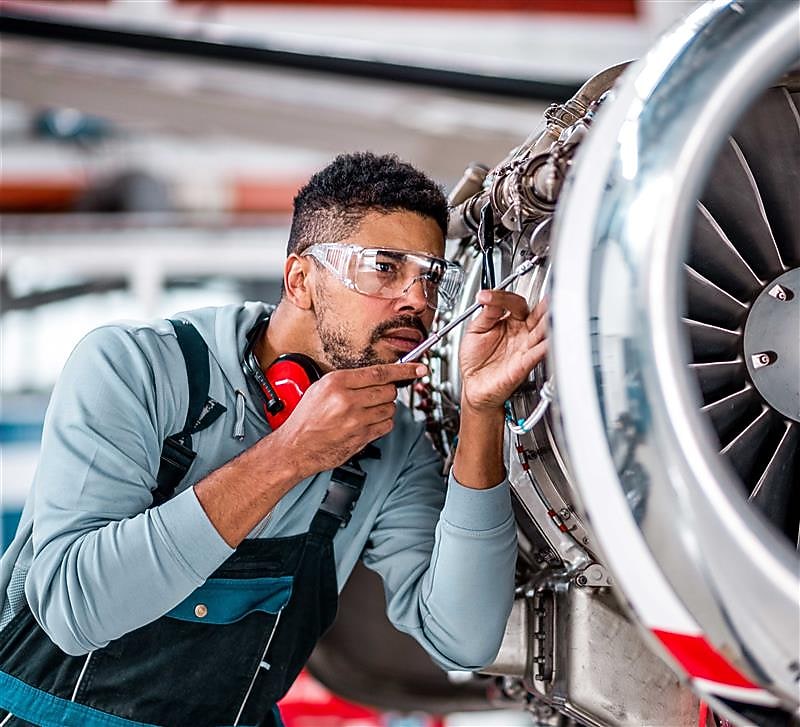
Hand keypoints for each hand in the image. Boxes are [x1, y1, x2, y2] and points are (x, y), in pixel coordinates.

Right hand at [272, 362, 426, 479]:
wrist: (295, 447)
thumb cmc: (305, 418)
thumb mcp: (320, 388)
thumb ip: (348, 381)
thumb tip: (375, 376)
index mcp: (337, 383)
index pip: (380, 372)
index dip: (404, 370)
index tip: (418, 367)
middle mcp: (348, 400)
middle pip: (389, 390)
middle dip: (387, 391)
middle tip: (375, 395)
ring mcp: (356, 421)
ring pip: (390, 408)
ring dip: (385, 408)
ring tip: (367, 410)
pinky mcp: (361, 437)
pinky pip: (386, 426)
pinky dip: (383, 423)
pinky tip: (369, 422)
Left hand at [458, 291, 547, 411]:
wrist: (473, 386)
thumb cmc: (475, 360)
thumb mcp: (475, 331)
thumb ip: (486, 314)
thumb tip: (490, 297)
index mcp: (510, 322)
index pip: (515, 303)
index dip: (503, 297)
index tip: (485, 296)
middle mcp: (522, 333)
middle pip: (538, 314)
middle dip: (543, 305)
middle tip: (545, 296)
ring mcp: (525, 347)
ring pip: (544, 330)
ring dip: (548, 321)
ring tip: (550, 311)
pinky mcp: (525, 364)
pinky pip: (539, 352)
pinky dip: (545, 345)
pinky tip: (548, 338)